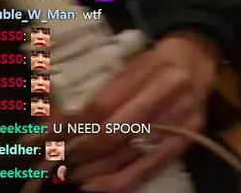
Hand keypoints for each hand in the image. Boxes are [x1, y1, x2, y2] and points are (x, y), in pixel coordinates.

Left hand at [50, 32, 219, 191]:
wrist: (199, 60)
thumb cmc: (156, 63)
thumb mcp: (126, 68)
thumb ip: (97, 96)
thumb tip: (52, 126)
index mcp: (150, 69)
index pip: (102, 106)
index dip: (69, 127)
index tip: (42, 140)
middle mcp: (169, 94)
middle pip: (115, 133)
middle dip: (79, 150)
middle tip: (54, 159)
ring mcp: (181, 119)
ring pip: (129, 153)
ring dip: (93, 168)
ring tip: (70, 172)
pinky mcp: (187, 139)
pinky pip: (149, 167)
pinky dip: (120, 181)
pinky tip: (95, 186)